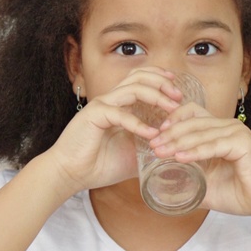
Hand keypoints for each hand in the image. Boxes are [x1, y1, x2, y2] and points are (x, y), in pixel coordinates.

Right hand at [43, 68, 184, 199]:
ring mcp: (101, 106)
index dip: (161, 79)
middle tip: (179, 97)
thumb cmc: (99, 165)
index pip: (141, 79)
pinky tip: (152, 134)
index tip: (179, 91)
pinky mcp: (94, 116)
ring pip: (133, 88)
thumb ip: (150, 147)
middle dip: (162, 82)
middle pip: (139, 76)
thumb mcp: (133, 154)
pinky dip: (138, 123)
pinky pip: (120, 114)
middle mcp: (110, 100)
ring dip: (156, 96)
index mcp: (118, 105)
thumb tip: (174, 151)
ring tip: (171, 109)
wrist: (71, 174)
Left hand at [147, 106, 250, 218]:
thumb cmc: (243, 194)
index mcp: (219, 132)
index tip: (155, 135)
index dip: (172, 120)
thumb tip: (162, 188)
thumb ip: (188, 180)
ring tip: (160, 152)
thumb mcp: (208, 185)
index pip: (192, 114)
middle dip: (168, 133)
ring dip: (177, 142)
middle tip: (151, 145)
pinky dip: (195, 151)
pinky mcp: (243, 143)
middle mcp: (228, 127)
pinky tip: (180, 157)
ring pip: (200, 132)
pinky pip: (213, 145)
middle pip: (192, 121)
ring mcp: (236, 133)